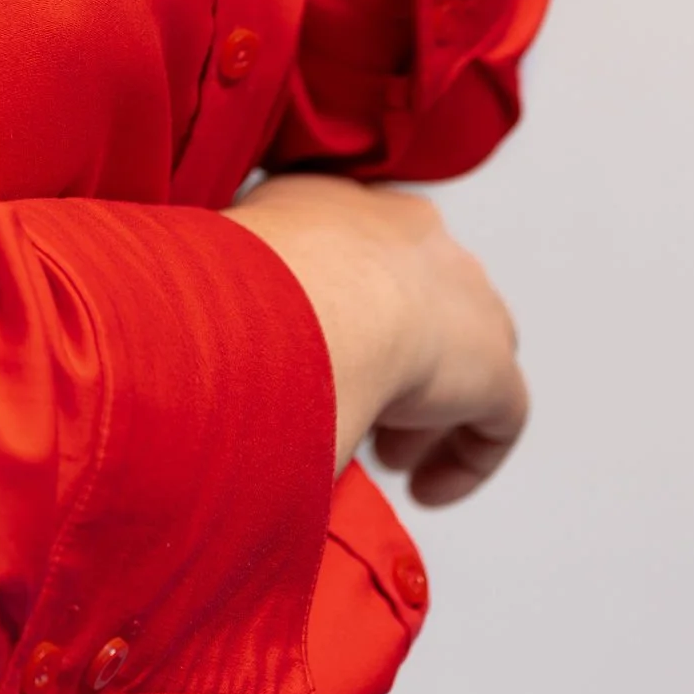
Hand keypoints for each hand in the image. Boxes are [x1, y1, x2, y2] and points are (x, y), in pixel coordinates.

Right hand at [225, 175, 527, 505]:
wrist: (308, 294)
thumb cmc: (239, 280)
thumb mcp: (220, 268)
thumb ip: (226, 292)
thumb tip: (197, 340)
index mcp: (343, 203)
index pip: (357, 254)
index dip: (342, 314)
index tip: (317, 359)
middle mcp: (414, 235)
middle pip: (418, 303)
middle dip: (392, 359)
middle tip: (354, 409)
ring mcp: (463, 296)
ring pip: (462, 355)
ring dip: (426, 407)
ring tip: (383, 456)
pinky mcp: (492, 366)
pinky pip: (496, 417)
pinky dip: (464, 455)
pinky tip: (425, 489)